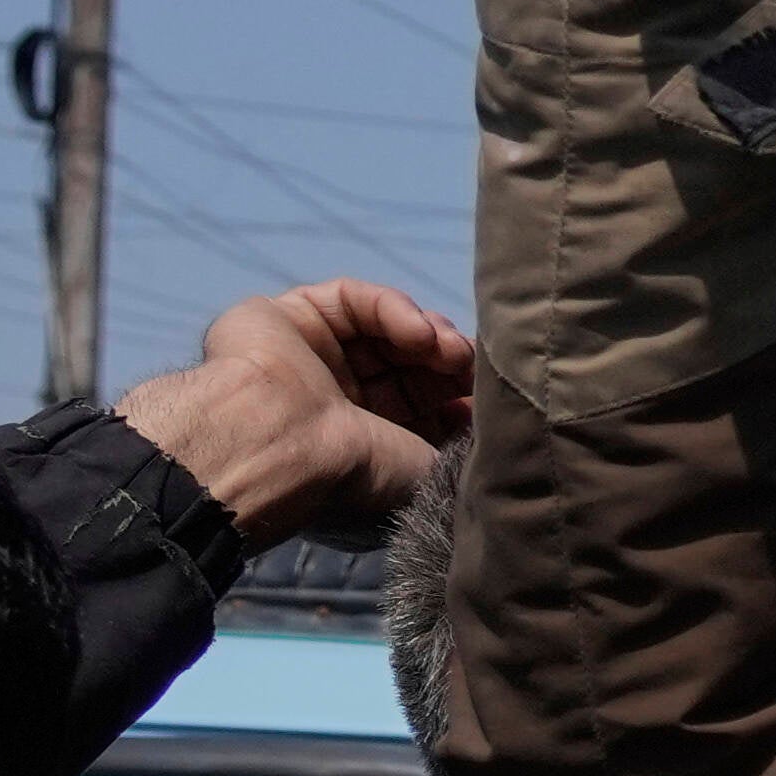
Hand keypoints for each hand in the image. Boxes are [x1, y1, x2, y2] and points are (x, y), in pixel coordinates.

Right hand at [114, 278, 476, 552]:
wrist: (279, 449)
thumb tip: (496, 423)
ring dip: (429, 333)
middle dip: (451, 362)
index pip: (426, 406)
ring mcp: (312, 359)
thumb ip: (461, 445)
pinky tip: (417, 333)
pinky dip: (393, 308)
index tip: (494, 401)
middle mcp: (337, 402)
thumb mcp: (427, 471)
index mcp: (364, 446)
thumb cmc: (354, 476)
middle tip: (472, 368)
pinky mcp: (290, 317)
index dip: (464, 397)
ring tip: (448, 352)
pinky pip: (353, 299)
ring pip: (386, 328)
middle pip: (412, 362)